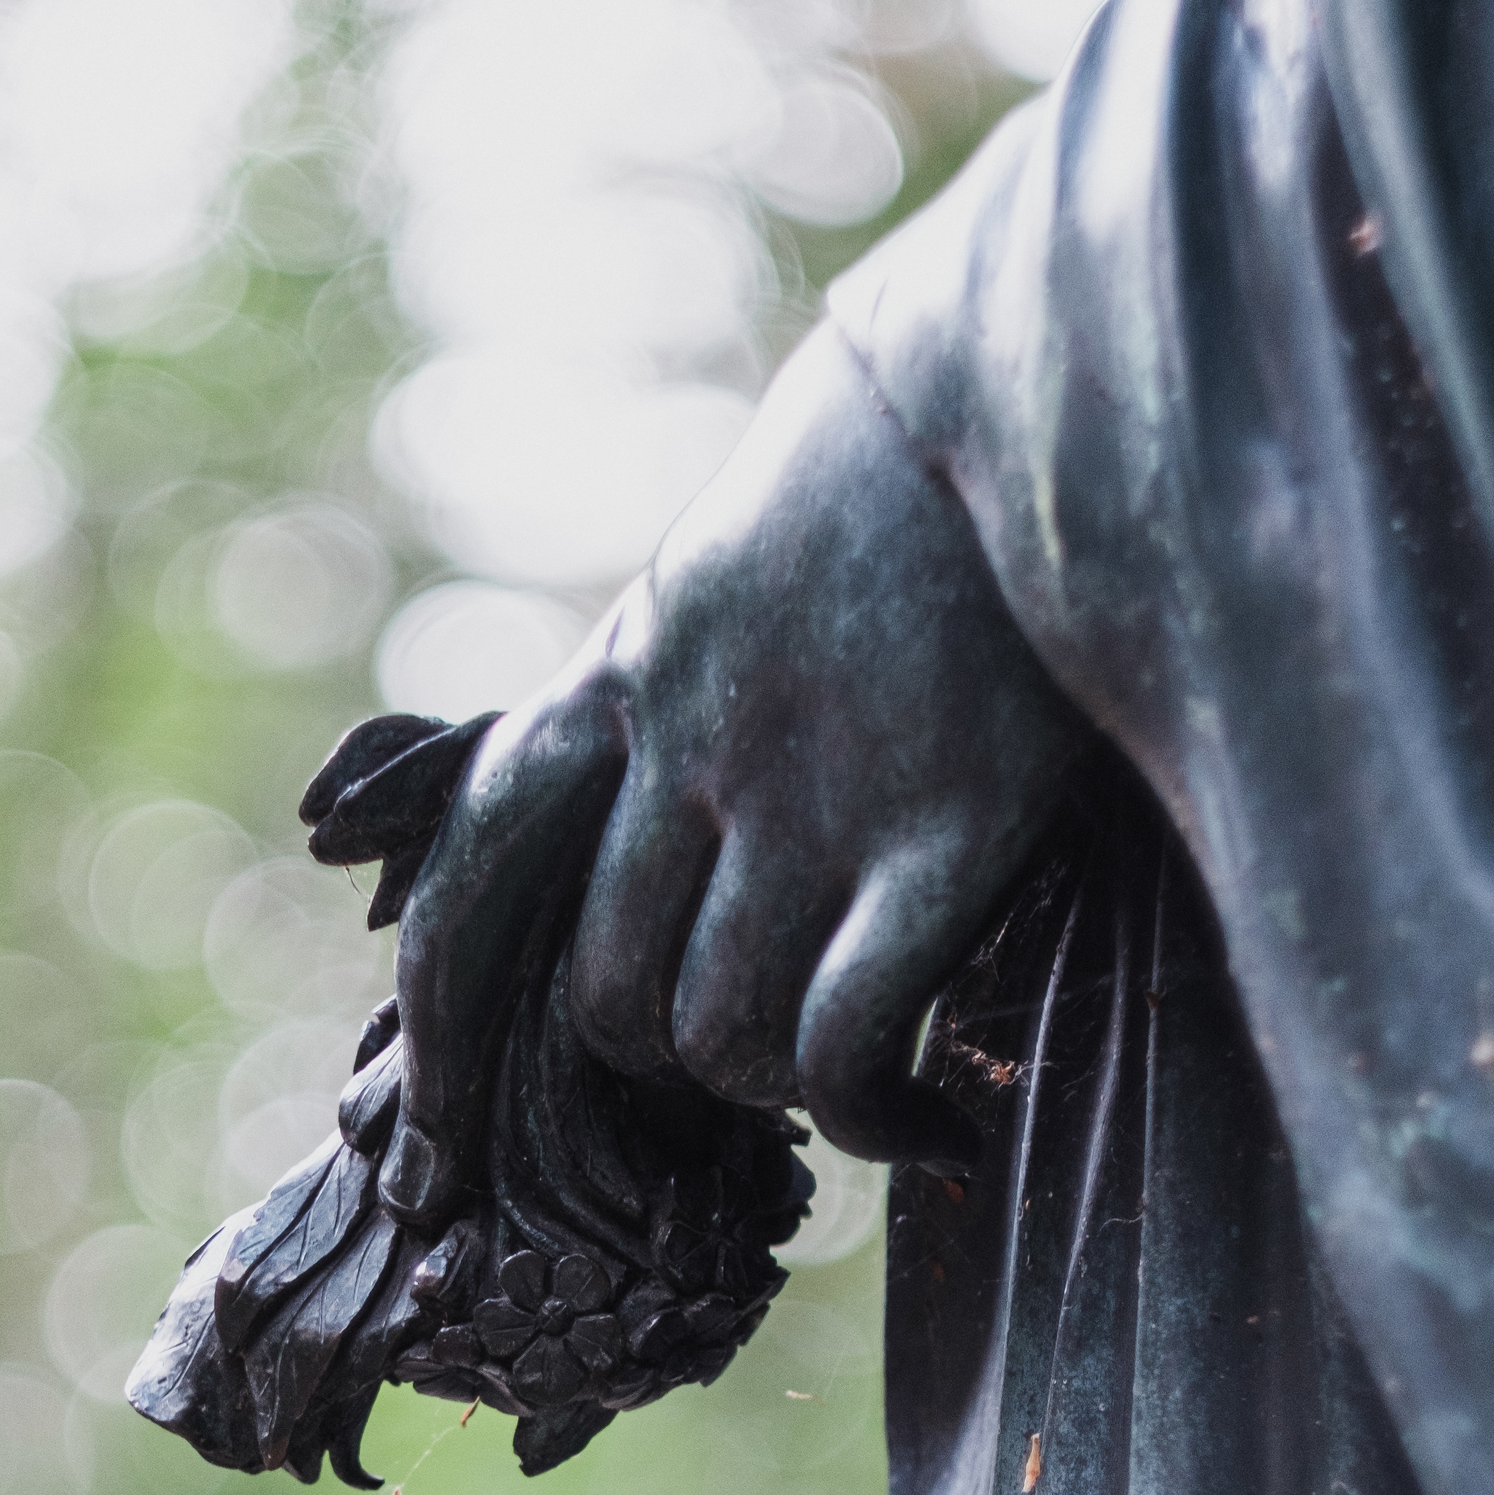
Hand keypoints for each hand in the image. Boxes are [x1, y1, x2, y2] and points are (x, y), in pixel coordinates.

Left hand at [376, 320, 1089, 1226]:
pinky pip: (843, 1047)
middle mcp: (692, 741)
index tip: (432, 1124)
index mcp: (632, 672)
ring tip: (855, 1075)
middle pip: (608, 995)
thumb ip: (671, 689)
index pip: (479, 865)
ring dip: (777, 1091)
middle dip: (671, 1062)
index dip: (441, 1013)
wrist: (1061, 368)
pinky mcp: (942, 831)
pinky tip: (935, 1126)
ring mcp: (811, 790)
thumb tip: (646, 817)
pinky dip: (875, 1120)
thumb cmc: (915, 475)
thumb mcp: (736, 564)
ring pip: (713, 1037)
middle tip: (758, 1060)